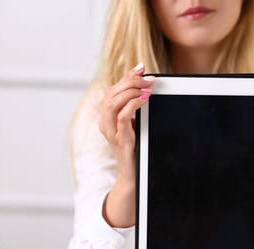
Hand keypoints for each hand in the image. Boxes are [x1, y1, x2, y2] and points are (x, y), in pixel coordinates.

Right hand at [98, 62, 153, 226]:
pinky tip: (145, 99)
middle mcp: (105, 123)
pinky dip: (133, 105)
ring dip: (131, 91)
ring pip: (113, 102)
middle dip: (130, 81)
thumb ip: (136, 108)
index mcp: (107, 117)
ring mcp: (111, 132)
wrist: (134, 175)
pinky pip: (123, 117)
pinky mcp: (120, 140)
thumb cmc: (136, 149)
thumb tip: (146, 86)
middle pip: (112, 93)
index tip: (141, 67)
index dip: (126, 77)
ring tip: (148, 87)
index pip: (113, 90)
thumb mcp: (135, 125)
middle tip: (149, 78)